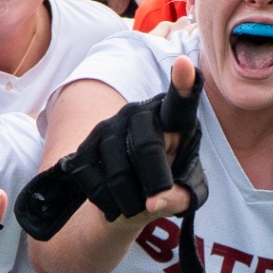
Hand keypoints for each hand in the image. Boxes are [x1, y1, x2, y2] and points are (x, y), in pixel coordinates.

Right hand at [15, 57, 206, 272]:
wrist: (129, 196)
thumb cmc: (168, 186)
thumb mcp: (187, 194)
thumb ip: (182, 198)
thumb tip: (153, 203)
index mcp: (173, 120)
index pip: (180, 103)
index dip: (184, 84)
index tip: (184, 64)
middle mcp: (139, 114)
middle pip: (147, 146)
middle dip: (154, 182)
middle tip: (155, 205)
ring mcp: (109, 126)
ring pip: (118, 169)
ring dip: (129, 200)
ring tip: (135, 208)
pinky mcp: (85, 145)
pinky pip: (92, 178)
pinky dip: (104, 201)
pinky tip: (113, 204)